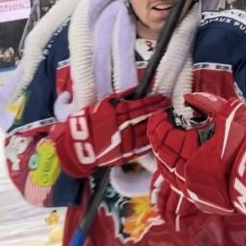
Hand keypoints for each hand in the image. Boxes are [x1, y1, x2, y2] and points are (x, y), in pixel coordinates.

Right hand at [53, 88, 170, 177]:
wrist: (77, 145)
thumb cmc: (88, 122)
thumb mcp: (101, 105)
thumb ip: (118, 99)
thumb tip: (133, 91)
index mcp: (116, 114)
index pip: (140, 106)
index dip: (153, 102)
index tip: (162, 98)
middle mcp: (122, 128)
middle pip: (146, 118)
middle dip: (158, 111)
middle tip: (168, 105)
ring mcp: (124, 142)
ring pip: (146, 132)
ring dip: (157, 125)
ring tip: (164, 119)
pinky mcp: (124, 154)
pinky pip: (141, 148)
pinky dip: (150, 141)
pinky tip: (157, 135)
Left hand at [149, 93, 245, 226]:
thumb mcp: (232, 115)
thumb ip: (208, 104)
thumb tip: (190, 97)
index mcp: (190, 159)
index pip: (164, 140)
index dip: (158, 126)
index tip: (160, 114)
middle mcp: (189, 179)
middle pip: (164, 158)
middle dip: (159, 141)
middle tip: (160, 127)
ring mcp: (198, 193)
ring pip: (170, 177)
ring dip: (166, 159)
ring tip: (167, 145)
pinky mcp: (209, 202)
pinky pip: (183, 187)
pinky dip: (177, 174)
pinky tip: (180, 165)